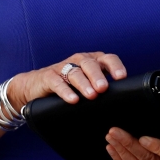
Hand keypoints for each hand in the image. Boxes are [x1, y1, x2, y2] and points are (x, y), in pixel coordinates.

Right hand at [6, 52, 125, 110]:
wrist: (36, 85)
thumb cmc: (69, 85)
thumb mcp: (87, 84)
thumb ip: (101, 87)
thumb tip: (122, 100)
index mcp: (93, 61)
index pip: (107, 59)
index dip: (115, 66)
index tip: (121, 77)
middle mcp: (79, 60)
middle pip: (90, 64)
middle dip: (98, 76)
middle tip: (103, 88)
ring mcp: (63, 67)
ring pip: (75, 72)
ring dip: (84, 83)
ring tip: (91, 95)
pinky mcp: (48, 76)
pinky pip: (57, 82)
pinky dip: (65, 91)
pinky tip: (73, 100)